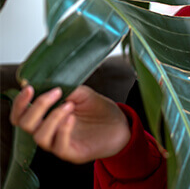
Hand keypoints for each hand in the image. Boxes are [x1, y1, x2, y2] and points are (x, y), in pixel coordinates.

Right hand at [10, 85, 130, 163]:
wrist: (122, 124)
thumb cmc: (100, 110)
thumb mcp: (83, 94)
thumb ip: (67, 88)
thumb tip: (48, 82)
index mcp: (47, 117)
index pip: (21, 114)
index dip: (20, 102)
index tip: (30, 88)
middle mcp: (49, 131)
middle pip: (25, 124)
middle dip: (37, 106)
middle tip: (55, 93)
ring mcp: (59, 143)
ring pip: (39, 136)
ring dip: (52, 117)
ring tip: (69, 104)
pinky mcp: (72, 153)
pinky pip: (59, 146)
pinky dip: (63, 129)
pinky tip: (72, 117)